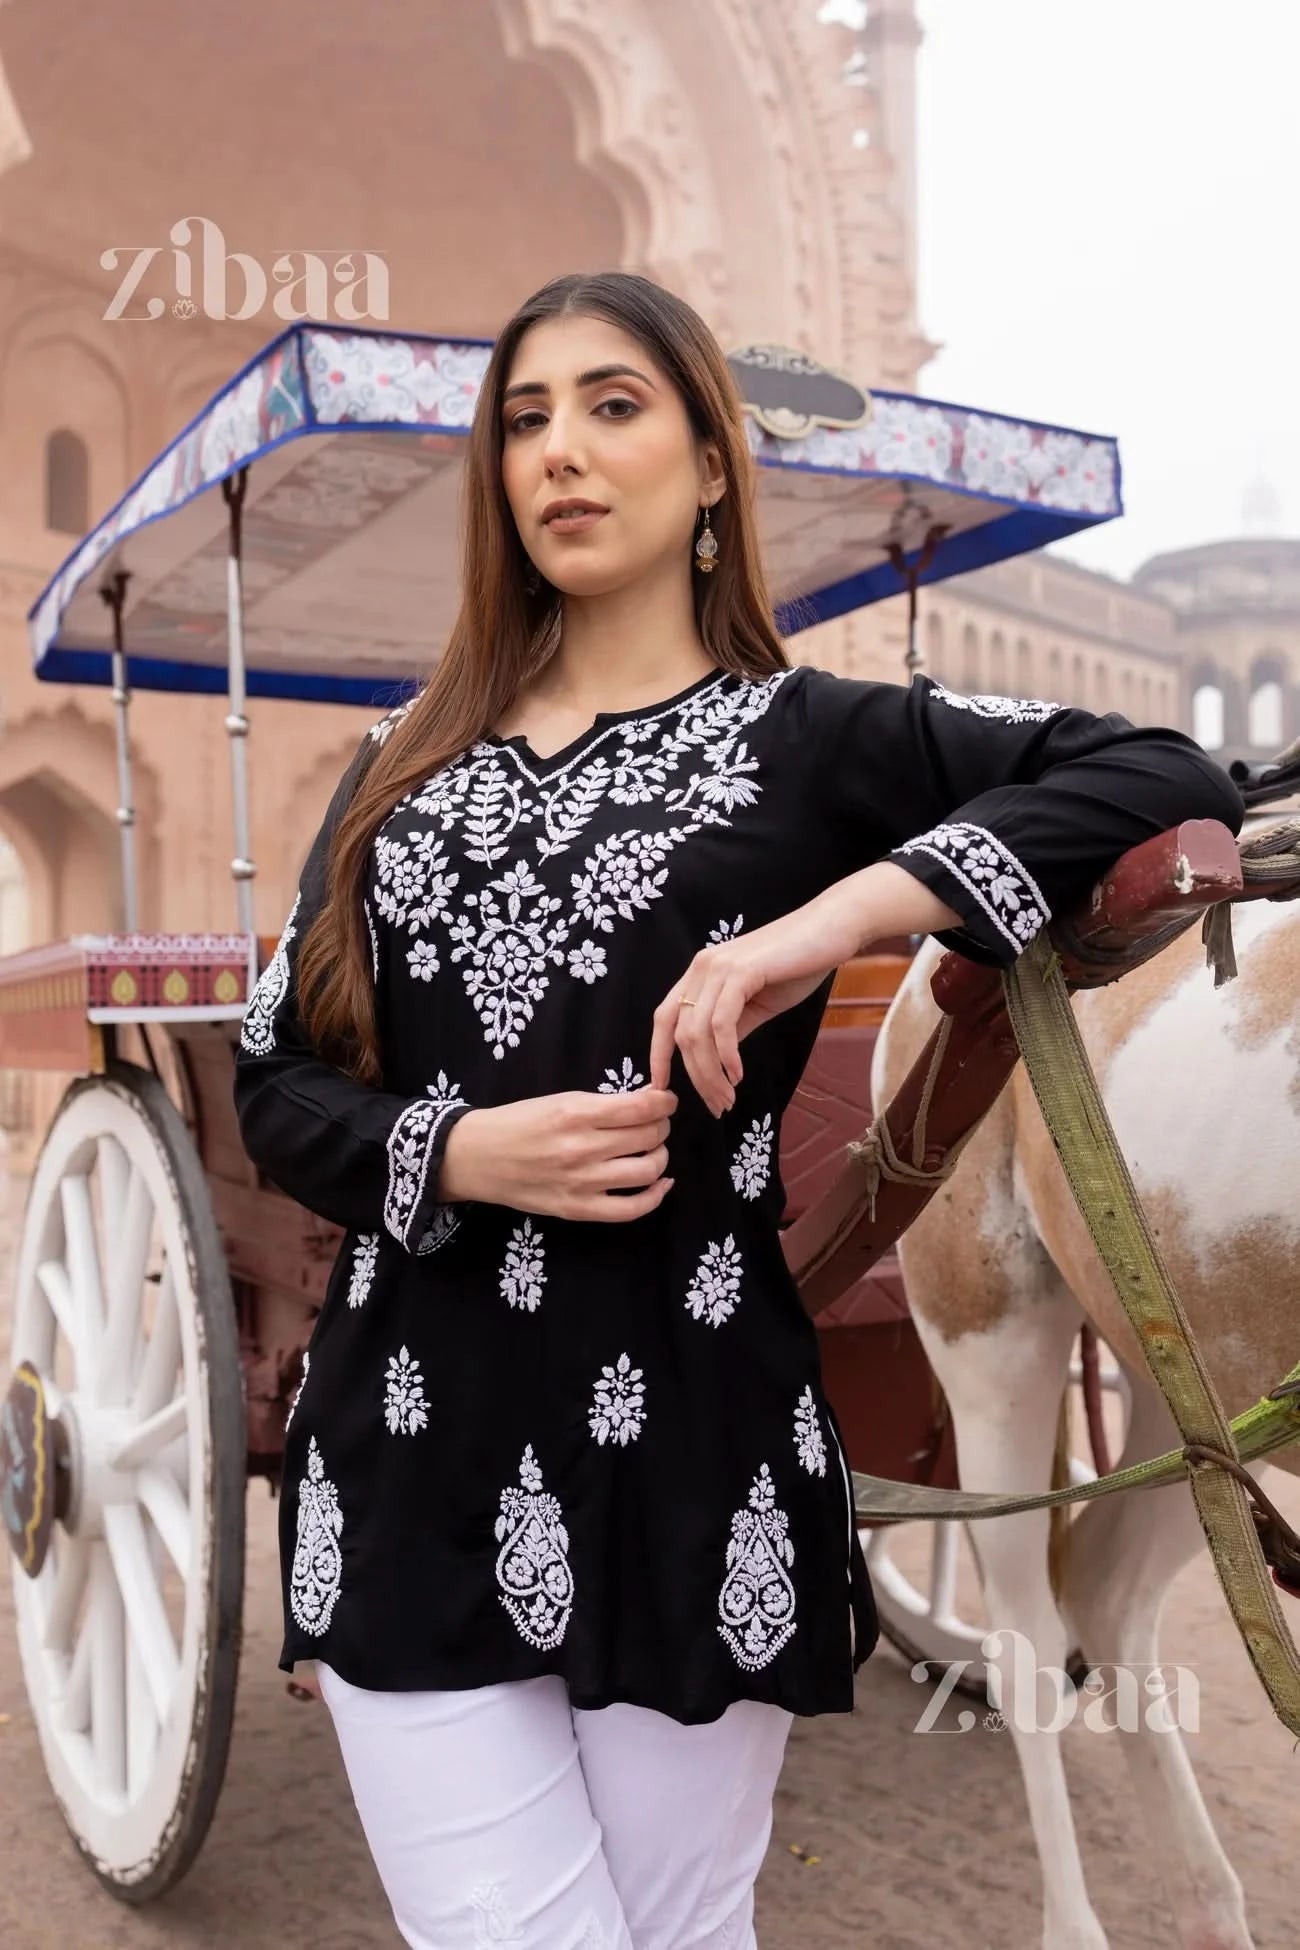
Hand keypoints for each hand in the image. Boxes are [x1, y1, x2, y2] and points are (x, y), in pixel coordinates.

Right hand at [438, 1086, 676, 1221]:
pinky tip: (659, 1184)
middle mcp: (582, 1148)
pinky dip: (655, 1196)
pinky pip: (631, 1209)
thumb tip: (650, 1100)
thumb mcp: (559, 1100)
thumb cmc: (518, 1122)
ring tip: (652, 1149)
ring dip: (660, 1156)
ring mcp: (582, 1183)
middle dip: (661, 1126)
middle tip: (655, 1123)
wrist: (477, 1158)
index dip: (664, 1103)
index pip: (642, 1108)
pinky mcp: (578, 1209)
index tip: (666, 1101)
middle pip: (649, 1137)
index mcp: (576, 1113)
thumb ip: (604, 1104)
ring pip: (648, 1170)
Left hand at [649, 895, 864, 1115]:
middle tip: (716, 1105)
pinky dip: (727, 1055)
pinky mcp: (740, 971)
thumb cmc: (799, 964)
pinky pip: (722, 1024)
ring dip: (710, 1074)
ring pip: (697, 1033)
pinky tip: (738, 1073)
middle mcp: (701, 967)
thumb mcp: (757, 1002)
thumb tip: (715, 1059)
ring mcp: (718, 967)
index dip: (657, 1055)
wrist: (833, 929)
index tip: (661, 1089)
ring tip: (728, 1096)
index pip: (664, 1019)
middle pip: (680, 1034)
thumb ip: (732, 1026)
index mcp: (700, 973)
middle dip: (695, 1077)